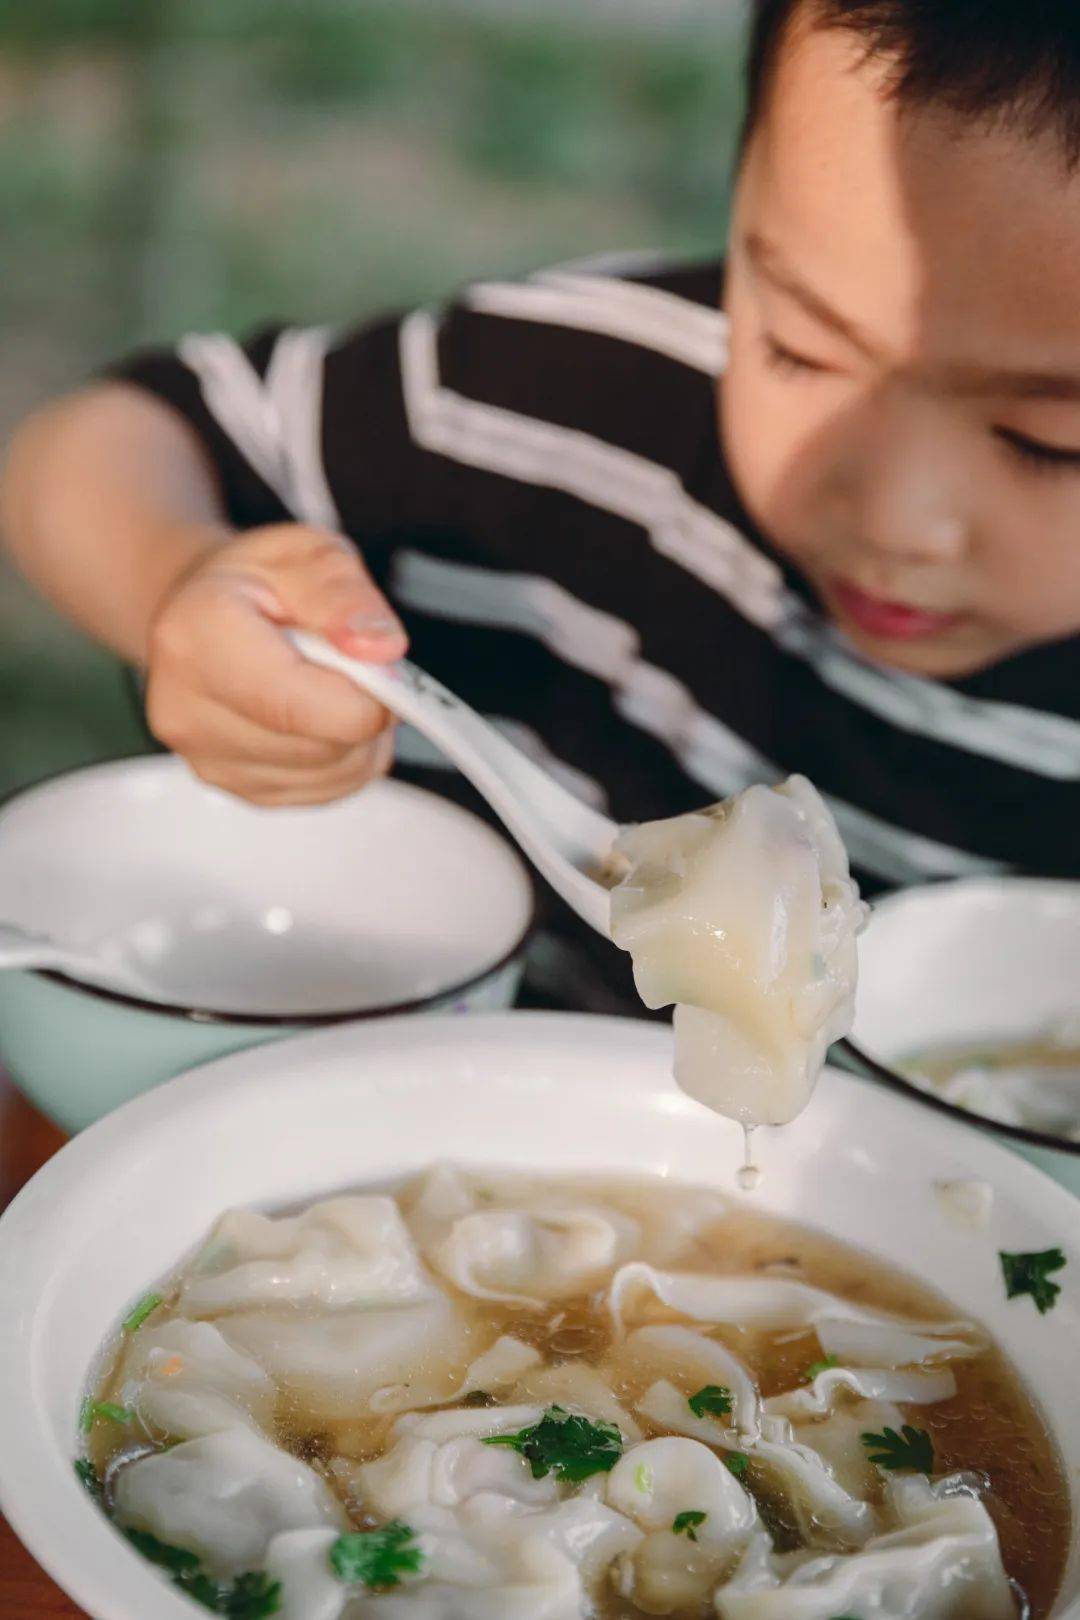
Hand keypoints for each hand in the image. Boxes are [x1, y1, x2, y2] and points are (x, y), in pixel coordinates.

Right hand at [145, 524, 407, 804]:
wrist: (202, 615)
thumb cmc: (255, 582)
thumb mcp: (306, 552)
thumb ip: (345, 595)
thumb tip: (381, 649)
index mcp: (196, 638)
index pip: (296, 705)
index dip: (365, 697)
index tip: (386, 668)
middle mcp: (187, 710)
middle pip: (323, 745)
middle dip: (363, 707)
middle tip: (353, 662)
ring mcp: (208, 759)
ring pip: (333, 774)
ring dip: (358, 735)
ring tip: (331, 683)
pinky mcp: (237, 789)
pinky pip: (327, 789)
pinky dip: (344, 756)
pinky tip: (320, 713)